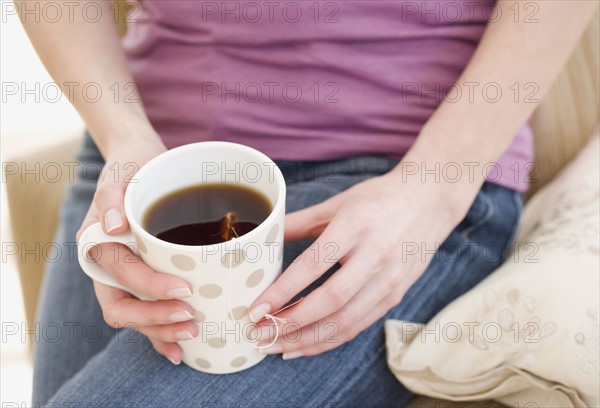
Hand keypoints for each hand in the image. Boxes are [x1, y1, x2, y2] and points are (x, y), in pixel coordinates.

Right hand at [76, 135, 196, 364]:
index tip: (185, 288)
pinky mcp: (140, 281)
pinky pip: (144, 314)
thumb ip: (112, 197)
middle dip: (156, 319)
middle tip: (192, 319)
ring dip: (161, 331)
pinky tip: (180, 348)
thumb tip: (113, 227)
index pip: (122, 275)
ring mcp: (122, 278)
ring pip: (134, 317)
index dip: (152, 287)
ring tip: (193, 334)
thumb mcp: (123, 172)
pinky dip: (160, 333)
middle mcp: (106, 267)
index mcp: (97, 245)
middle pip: (122, 308)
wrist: (141, 165)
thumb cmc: (133, 167)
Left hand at [249, 171, 465, 358]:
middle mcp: (375, 256)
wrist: (428, 202)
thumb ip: (299, 222)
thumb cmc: (378, 199)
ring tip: (275, 346)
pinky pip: (358, 326)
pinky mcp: (395, 296)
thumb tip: (261, 238)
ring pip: (345, 322)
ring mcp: (389, 280)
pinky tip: (303, 346)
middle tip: (260, 334)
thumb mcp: (337, 203)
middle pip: (330, 301)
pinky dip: (329, 340)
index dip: (282, 292)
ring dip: (306, 340)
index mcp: (355, 227)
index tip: (256, 309)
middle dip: (290, 324)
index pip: (313, 266)